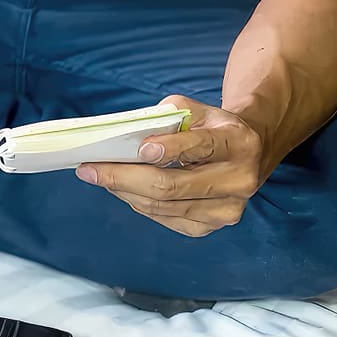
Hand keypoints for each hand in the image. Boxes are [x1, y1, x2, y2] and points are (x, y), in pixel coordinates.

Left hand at [76, 95, 274, 237]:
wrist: (247, 154)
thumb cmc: (210, 127)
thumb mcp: (195, 110)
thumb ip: (165, 118)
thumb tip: (126, 138)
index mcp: (238, 142)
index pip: (202, 145)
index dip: (170, 148)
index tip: (139, 149)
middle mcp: (239, 179)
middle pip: (172, 185)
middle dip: (124, 177)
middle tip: (89, 169)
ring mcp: (227, 208)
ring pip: (163, 205)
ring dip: (124, 191)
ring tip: (99, 177)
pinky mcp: (212, 226)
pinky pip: (165, 218)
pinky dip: (138, 203)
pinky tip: (123, 189)